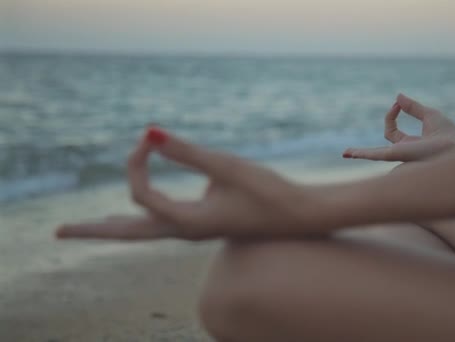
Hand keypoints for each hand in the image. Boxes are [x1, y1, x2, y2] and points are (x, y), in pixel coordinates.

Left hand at [56, 128, 317, 240]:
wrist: (300, 216)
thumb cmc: (268, 192)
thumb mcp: (227, 167)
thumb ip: (187, 152)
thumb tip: (149, 131)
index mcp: (188, 222)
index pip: (142, 193)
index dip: (139, 161)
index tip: (150, 137)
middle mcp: (184, 232)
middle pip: (127, 234)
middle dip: (92, 232)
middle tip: (58, 233)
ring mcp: (193, 231)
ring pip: (142, 232)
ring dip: (111, 228)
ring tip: (86, 229)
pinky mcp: (203, 224)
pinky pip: (159, 226)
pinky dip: (138, 220)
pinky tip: (137, 214)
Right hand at [343, 93, 454, 161]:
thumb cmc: (451, 135)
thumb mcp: (429, 115)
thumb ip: (413, 107)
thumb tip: (398, 96)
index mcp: (410, 145)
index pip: (392, 131)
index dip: (393, 114)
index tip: (398, 102)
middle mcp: (403, 153)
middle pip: (381, 148)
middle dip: (367, 151)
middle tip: (350, 151)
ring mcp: (399, 155)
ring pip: (375, 155)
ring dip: (360, 154)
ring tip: (345, 153)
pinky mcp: (397, 155)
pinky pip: (376, 154)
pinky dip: (362, 153)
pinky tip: (350, 153)